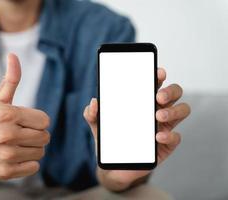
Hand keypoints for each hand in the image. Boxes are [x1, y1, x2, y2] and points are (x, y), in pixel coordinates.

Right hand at [0, 54, 49, 179]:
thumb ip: (11, 79)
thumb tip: (13, 55)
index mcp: (7, 114)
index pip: (45, 121)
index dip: (37, 121)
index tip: (25, 122)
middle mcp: (6, 135)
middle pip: (45, 137)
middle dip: (36, 135)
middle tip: (20, 134)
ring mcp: (6, 155)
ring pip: (41, 152)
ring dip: (32, 148)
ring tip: (16, 145)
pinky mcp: (5, 172)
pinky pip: (34, 167)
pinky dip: (27, 163)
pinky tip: (14, 156)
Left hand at [84, 68, 190, 190]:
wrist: (114, 166)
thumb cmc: (110, 139)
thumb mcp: (97, 124)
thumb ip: (91, 113)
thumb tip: (94, 101)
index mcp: (142, 101)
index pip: (155, 83)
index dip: (159, 75)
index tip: (157, 72)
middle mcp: (156, 110)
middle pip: (174, 92)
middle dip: (170, 91)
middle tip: (158, 96)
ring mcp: (164, 126)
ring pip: (182, 110)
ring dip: (173, 110)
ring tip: (158, 115)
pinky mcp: (166, 144)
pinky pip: (176, 137)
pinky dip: (169, 135)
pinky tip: (157, 137)